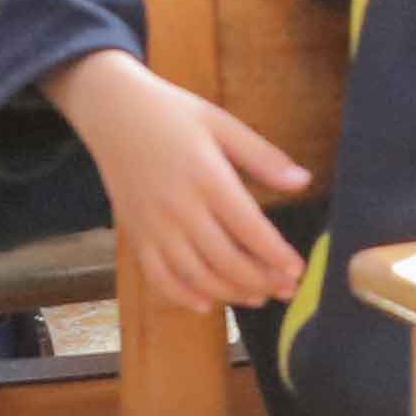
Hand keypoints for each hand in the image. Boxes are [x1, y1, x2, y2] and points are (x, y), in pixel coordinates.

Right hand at [48, 50, 315, 316]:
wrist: (112, 111)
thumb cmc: (172, 113)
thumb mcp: (221, 123)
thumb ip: (263, 156)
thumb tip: (303, 181)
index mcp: (206, 175)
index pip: (248, 226)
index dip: (275, 254)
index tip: (297, 270)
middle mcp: (178, 206)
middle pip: (224, 259)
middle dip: (260, 281)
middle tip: (287, 290)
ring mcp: (153, 224)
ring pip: (195, 274)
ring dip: (229, 293)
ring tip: (258, 297)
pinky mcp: (134, 234)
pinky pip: (157, 276)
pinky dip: (182, 296)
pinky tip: (206, 304)